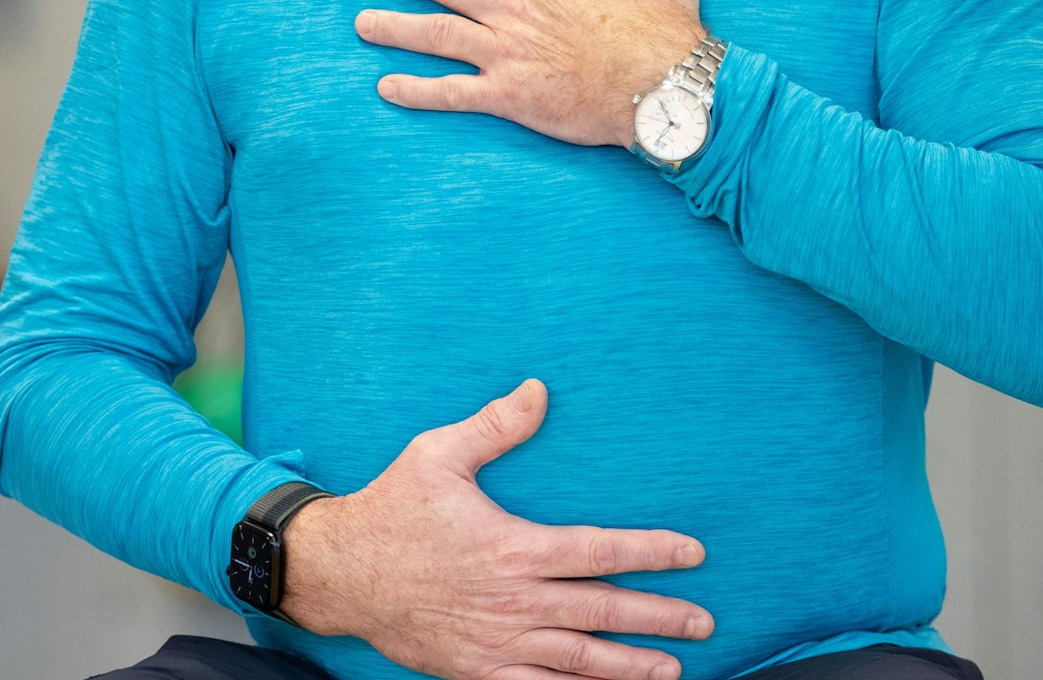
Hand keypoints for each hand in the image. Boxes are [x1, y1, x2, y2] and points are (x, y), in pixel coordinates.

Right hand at [278, 380, 712, 679]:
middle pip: (602, 611)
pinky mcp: (476, 668)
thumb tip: (538, 390)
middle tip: (702, 622)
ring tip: (672, 668)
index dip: (652, 552)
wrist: (340, 573)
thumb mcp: (438, 455)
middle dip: (659, 617)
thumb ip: (494, 426)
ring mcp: (497, 640)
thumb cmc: (391, 510)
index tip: (693, 553)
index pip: (600, 551)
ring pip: (578, 659)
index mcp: (514, 547)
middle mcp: (514, 600)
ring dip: (629, 666)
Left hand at [356, 0, 707, 148]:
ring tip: (362, 23)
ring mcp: (509, 55)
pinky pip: (454, 94)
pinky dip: (418, 92)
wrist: (666, 90)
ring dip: (397, 29)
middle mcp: (518, 11)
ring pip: (439, 36)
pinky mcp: (511, 97)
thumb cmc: (663, 25)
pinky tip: (386, 88)